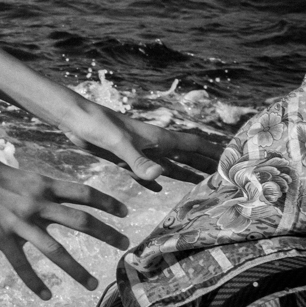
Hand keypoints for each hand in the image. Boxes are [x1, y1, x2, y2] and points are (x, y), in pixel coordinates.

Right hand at [0, 149, 129, 300]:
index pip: (84, 193)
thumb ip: (38, 186)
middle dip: (106, 234)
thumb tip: (52, 192)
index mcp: (42, 185)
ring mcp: (19, 222)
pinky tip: (46, 296)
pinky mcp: (2, 238)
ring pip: (55, 250)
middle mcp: (36, 204)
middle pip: (80, 221)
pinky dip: (34, 282)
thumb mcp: (19, 172)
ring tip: (93, 284)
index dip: (108, 202)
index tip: (125, 212)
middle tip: (125, 245)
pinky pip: (21, 264)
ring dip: (76, 269)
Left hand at [58, 100, 224, 189]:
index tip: (233, 160)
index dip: (213, 152)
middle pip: (185, 157)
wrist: (71, 118)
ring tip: (202, 185)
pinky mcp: (122, 157)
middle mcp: (152, 144)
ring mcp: (138, 151)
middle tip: (226, 178)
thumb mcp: (117, 144)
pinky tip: (160, 188)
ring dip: (185, 174)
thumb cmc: (95, 125)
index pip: (193, 146)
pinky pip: (144, 172)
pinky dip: (154, 180)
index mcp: (157, 138)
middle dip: (205, 166)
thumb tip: (161, 177)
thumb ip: (138, 162)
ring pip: (168, 165)